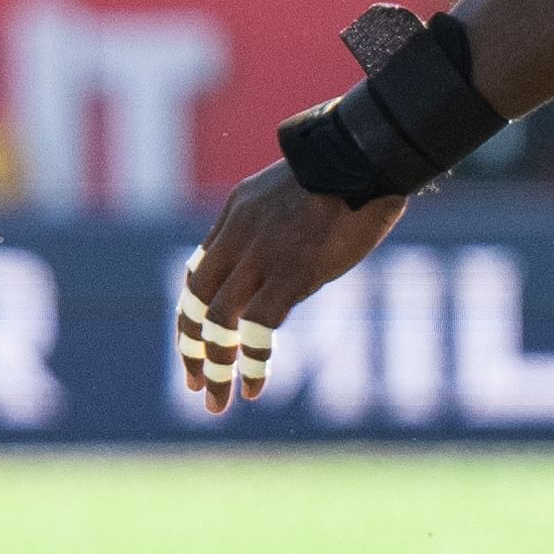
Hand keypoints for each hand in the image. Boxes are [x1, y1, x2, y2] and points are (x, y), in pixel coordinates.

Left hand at [180, 161, 407, 415]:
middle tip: (194, 382)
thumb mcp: (289, 192)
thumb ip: (274, 225)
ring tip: (216, 400)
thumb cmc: (343, 170)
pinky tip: (254, 386)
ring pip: (219, 322)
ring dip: (214, 366)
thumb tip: (283, 254)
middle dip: (190, 347)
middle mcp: (238, 238)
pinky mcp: (292, 273)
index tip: (194, 345)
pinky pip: (260, 327)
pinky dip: (253, 361)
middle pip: (196, 302)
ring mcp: (262, 256)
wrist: (363, 154)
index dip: (192, 314)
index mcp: (234, 217)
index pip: (199, 273)